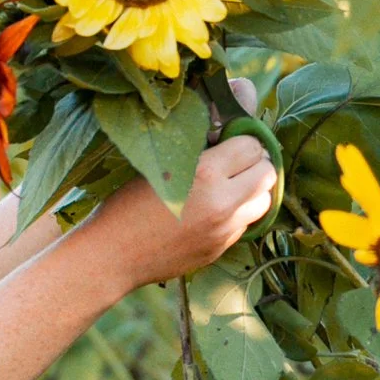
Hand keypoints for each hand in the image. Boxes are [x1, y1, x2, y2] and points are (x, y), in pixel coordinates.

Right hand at [98, 133, 276, 286]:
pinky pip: (244, 225)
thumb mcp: (160, 164)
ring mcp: (224, 231)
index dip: (241, 140)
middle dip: (254, 165)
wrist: (112, 256)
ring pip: (263, 203)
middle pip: (267, 174)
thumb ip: (199, 146)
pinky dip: (236, 215)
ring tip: (229, 187)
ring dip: (251, 192)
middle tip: (235, 163)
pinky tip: (212, 212)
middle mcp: (223, 203)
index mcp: (205, 173)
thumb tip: (228, 123)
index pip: (252, 146)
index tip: (228, 143)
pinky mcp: (220, 249)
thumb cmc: (125, 204)